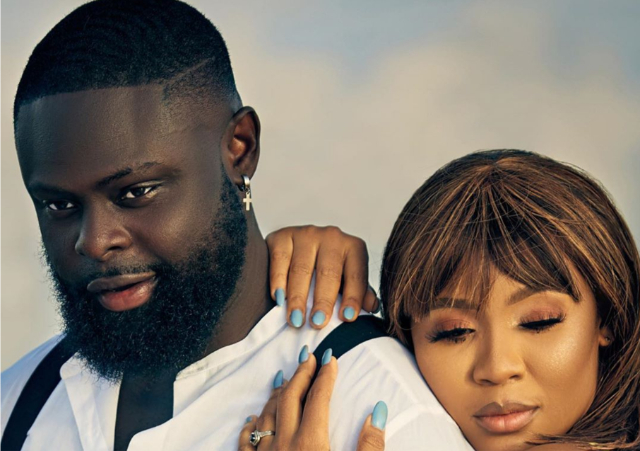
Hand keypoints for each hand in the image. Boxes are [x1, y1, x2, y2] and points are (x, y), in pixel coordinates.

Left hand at [237, 347, 386, 450]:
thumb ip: (370, 446)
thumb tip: (377, 411)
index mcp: (312, 444)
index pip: (319, 398)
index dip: (326, 376)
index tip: (331, 358)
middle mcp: (285, 446)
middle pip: (290, 399)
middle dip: (301, 374)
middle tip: (309, 356)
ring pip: (266, 416)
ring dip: (276, 395)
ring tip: (284, 379)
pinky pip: (246, 444)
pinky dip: (250, 428)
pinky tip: (251, 420)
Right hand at [266, 226, 378, 328]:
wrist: (297, 247)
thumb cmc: (328, 269)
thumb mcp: (347, 279)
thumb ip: (359, 292)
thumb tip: (372, 307)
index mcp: (353, 247)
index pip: (356, 274)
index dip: (353, 296)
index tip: (347, 317)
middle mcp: (331, 237)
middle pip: (328, 272)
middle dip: (323, 300)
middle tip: (318, 323)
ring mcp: (306, 234)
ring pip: (302, 269)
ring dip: (298, 297)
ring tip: (296, 320)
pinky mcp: (282, 236)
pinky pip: (280, 260)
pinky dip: (278, 281)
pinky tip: (278, 299)